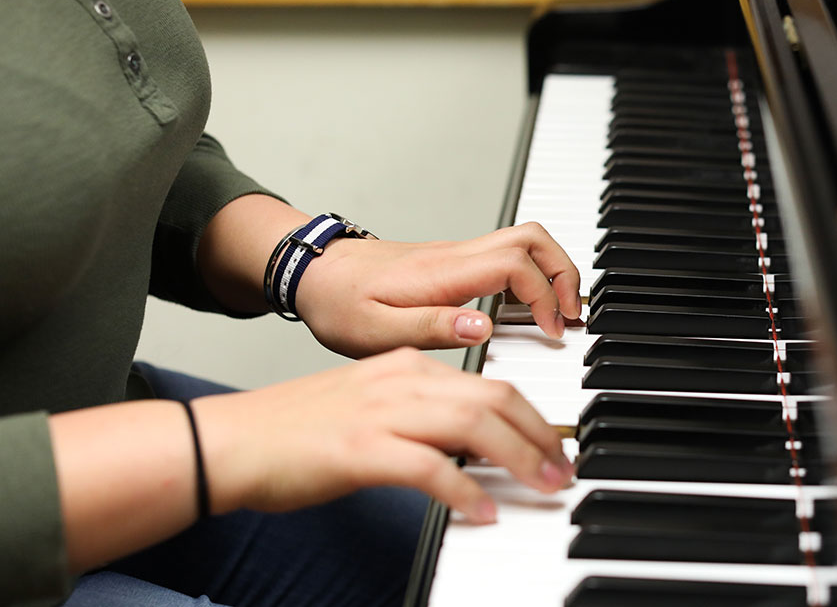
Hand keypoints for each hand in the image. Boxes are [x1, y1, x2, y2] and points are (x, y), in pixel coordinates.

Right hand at [191, 347, 571, 521]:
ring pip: (475, 425)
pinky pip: (431, 469)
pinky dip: (466, 491)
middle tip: (562, 469)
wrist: (231, 441)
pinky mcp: (362, 450)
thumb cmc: (296, 431)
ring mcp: (382, 413)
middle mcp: (402, 381)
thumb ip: (422, 416)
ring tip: (543, 487)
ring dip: (519, 458)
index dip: (532, 416)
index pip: (492, 382)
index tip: (554, 444)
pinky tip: (484, 511)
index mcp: (408, 367)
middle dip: (540, 435)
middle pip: (496, 398)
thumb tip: (471, 446)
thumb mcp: (371, 405)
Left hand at [294, 222, 582, 356]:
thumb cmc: (338, 304)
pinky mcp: (455, 263)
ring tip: (558, 313)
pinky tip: (527, 310)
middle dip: (565, 273)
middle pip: (533, 238)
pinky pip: (509, 255)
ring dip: (552, 270)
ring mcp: (458, 256)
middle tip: (570, 316)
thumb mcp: (375, 331)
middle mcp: (457, 256)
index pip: (515, 264)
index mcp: (442, 273)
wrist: (311, 274)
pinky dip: (532, 275)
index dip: (544, 295)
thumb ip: (433, 328)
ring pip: (526, 240)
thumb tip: (485, 327)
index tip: (551, 331)